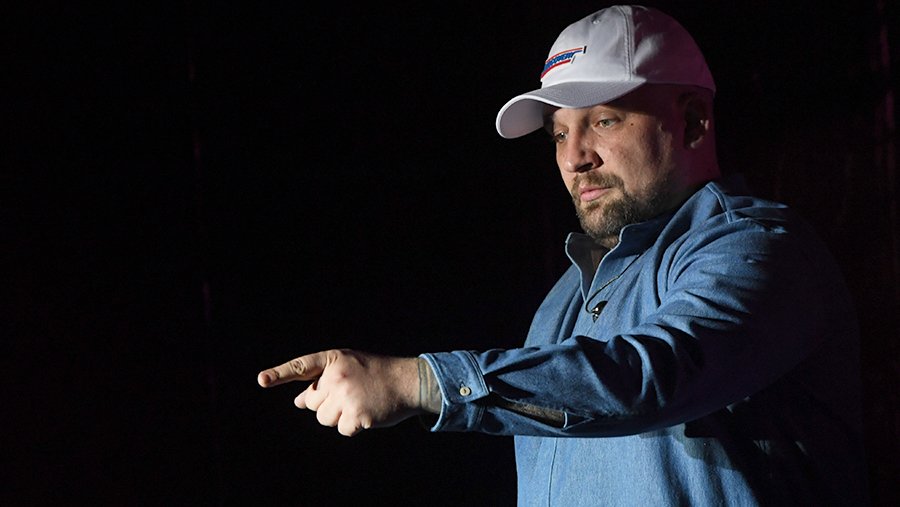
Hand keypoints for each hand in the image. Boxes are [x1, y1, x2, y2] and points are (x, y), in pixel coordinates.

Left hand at [258, 349, 426, 435]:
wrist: (408, 381)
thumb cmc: (374, 374)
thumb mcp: (347, 368)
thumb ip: (322, 381)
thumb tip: (298, 402)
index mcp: (333, 360)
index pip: (302, 367)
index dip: (279, 374)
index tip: (261, 380)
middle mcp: (337, 376)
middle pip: (312, 402)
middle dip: (326, 403)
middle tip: (350, 393)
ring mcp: (347, 396)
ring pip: (323, 418)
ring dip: (338, 416)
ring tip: (359, 402)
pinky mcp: (357, 415)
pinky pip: (341, 429)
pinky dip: (353, 426)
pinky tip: (367, 414)